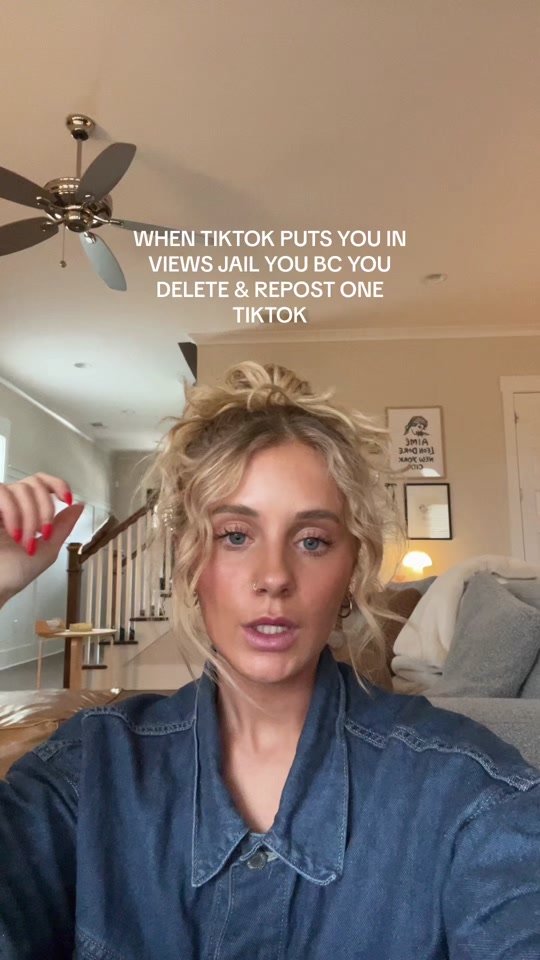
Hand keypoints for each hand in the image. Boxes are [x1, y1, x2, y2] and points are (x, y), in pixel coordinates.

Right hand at [0, 474, 84, 605]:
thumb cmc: (12, 574)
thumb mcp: (47, 550)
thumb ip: (63, 526)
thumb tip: (79, 507)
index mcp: (24, 512)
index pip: (40, 483)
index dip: (57, 485)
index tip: (68, 499)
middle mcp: (9, 505)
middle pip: (35, 483)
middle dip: (45, 509)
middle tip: (43, 533)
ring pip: (21, 488)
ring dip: (30, 517)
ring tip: (26, 541)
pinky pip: (2, 492)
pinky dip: (13, 512)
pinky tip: (14, 532)